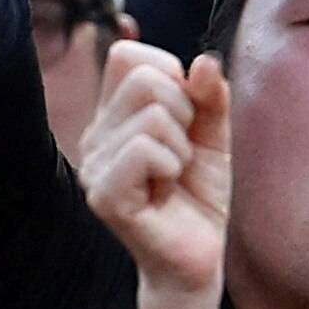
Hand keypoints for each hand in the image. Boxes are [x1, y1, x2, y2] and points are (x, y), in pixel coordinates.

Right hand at [80, 45, 230, 297]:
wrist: (199, 254)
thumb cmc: (199, 194)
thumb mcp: (213, 134)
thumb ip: (210, 95)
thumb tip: (204, 61)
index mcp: (114, 114)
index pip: (129, 54)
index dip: (170, 74)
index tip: (184, 117)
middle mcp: (96, 135)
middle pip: (144, 78)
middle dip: (184, 112)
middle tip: (181, 153)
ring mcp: (94, 165)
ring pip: (152, 116)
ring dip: (181, 149)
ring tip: (172, 177)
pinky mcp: (103, 195)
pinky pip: (144, 150)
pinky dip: (171, 168)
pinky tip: (164, 191)